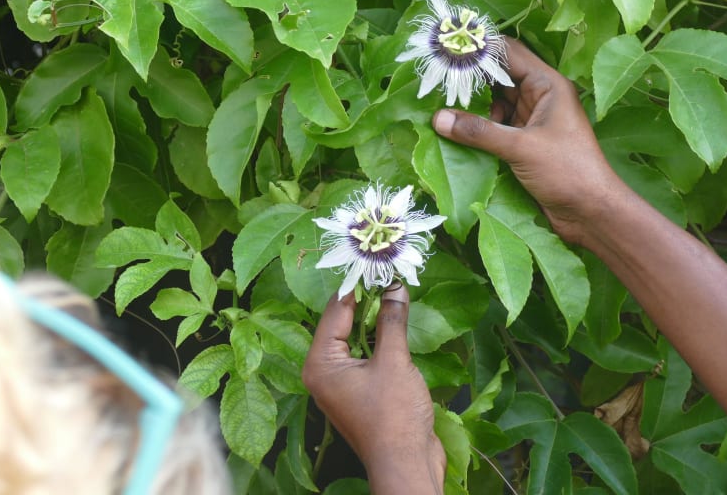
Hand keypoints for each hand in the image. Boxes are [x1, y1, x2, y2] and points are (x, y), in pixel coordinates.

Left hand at [303, 285, 444, 494]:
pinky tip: (396, 322)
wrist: (405, 463)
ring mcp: (341, 385)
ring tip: (393, 290)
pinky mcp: (359, 393)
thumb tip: (394, 287)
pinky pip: (365, 356)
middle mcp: (323, 373)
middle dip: (364, 301)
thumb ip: (392, 321)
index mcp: (320, 364)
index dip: (355, 286)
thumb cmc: (393, 416)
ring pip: (355, 340)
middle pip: (342, 324)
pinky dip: (379, 340)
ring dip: (373, 320)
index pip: (335, 312)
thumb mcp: (393, 361)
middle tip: (384, 272)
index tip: (372, 262)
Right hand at [432, 38, 623, 246]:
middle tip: (436, 82)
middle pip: (499, 77)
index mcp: (548, 85)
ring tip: (441, 108)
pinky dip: (478, 127)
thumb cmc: (568, 171)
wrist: (592, 213)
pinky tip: (457, 131)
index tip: (447, 52)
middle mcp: (540, 97)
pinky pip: (496, 126)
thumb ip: (479, 131)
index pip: (509, 53)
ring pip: (496, 102)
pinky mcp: (525, 143)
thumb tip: (438, 118)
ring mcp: (533, 120)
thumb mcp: (521, 148)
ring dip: (472, 106)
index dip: (479, 50)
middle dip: (470, 80)